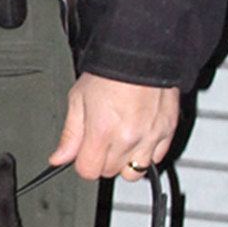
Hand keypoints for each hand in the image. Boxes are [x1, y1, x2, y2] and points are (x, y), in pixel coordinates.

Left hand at [49, 74, 178, 182]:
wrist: (140, 54)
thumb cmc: (109, 72)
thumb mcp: (78, 99)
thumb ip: (70, 134)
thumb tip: (59, 158)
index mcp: (102, 131)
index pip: (88, 171)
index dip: (83, 162)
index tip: (84, 151)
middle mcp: (128, 138)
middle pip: (109, 172)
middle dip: (102, 160)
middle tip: (102, 138)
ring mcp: (150, 137)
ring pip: (134, 172)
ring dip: (124, 161)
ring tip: (121, 139)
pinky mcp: (168, 132)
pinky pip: (156, 159)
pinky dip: (146, 153)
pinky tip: (138, 135)